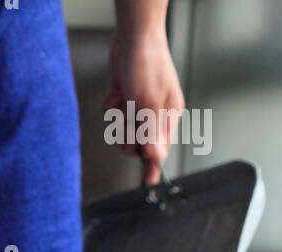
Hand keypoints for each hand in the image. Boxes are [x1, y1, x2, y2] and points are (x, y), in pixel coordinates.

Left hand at [105, 20, 184, 184]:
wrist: (133, 36)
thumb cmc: (147, 64)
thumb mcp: (148, 102)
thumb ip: (151, 132)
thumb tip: (155, 157)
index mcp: (169, 116)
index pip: (160, 149)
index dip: (153, 166)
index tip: (148, 184)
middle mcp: (155, 114)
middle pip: (137, 145)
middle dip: (128, 136)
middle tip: (129, 121)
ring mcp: (138, 108)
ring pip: (122, 133)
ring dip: (118, 121)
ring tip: (123, 103)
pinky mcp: (124, 101)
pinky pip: (113, 117)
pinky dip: (112, 106)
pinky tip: (118, 92)